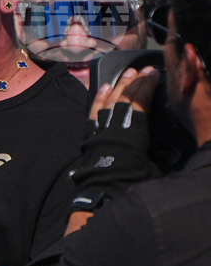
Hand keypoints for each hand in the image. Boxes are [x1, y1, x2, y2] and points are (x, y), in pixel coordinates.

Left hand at [71, 66, 160, 206]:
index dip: (147, 87)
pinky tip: (106, 87)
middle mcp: (114, 126)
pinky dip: (100, 98)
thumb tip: (176, 149)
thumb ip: (163, 158)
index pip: (140, 103)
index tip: (154, 73)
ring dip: (119, 86)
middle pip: (125, 98)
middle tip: (144, 69)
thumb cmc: (130, 184)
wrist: (100, 196)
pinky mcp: (89, 134)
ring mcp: (100, 129)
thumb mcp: (153, 172)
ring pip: (109, 101)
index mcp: (133, 133)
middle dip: (136, 82)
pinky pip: (94, 111)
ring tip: (128, 73)